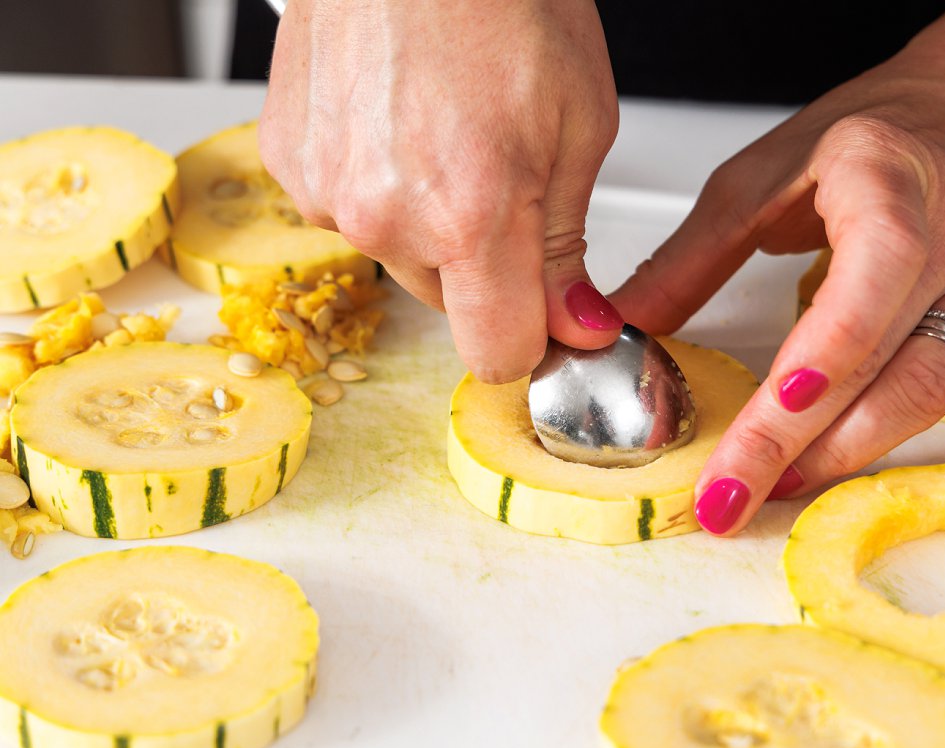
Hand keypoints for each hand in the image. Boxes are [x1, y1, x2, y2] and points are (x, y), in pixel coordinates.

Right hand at [260, 0, 622, 382]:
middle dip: (485, 264)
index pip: (498, 353)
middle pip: (449, 304)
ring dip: (427, 221)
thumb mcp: (579, 125)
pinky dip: (379, 184)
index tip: (550, 309)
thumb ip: (567, 244)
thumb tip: (574, 327)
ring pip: (398, 255)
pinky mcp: (287, 162)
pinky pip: (348, 210)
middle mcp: (385, 217)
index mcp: (471, 215)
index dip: (533, 336)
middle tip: (503, 174)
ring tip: (446, 131)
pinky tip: (398, 119)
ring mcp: (325, 190)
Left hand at [610, 53, 944, 535]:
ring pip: (935, 384)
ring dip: (859, 450)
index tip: (751, 442)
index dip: (807, 379)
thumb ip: (691, 258)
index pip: (854, 297)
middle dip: (805, 441)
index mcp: (887, 184)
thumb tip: (624, 326)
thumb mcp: (760, 176)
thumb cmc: (868, 136)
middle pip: (885, 360)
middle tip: (736, 493)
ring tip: (788, 487)